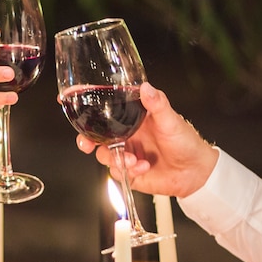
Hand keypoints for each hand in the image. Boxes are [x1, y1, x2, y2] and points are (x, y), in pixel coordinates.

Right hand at [76, 82, 218, 197]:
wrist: (195, 173)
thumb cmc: (186, 142)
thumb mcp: (172, 120)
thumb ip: (157, 104)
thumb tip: (145, 87)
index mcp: (132, 117)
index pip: (104, 108)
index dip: (84, 103)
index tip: (65, 99)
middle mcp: (125, 134)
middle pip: (94, 134)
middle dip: (86, 139)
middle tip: (86, 143)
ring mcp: (125, 153)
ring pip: (103, 154)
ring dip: (114, 157)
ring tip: (132, 159)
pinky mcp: (128, 172)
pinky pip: (116, 171)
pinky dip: (127, 170)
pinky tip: (142, 167)